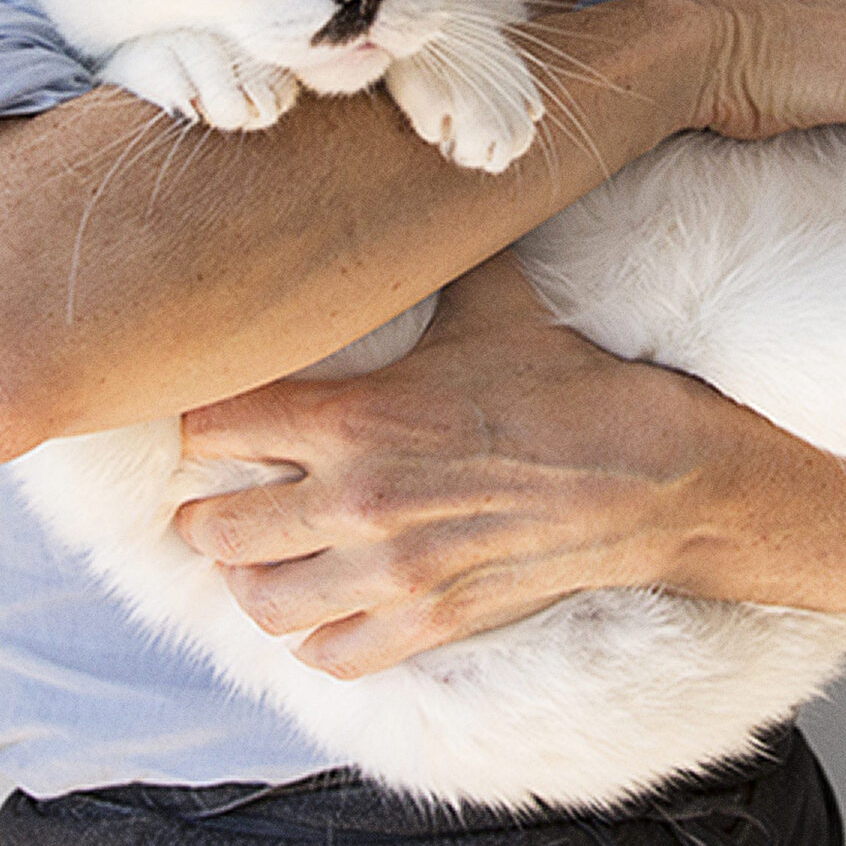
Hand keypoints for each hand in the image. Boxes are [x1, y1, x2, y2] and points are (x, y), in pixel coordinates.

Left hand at [173, 254, 716, 676]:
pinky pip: (330, 654)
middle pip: (215, 530)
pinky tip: (321, 604)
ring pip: (261, 604)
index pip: (212, 428)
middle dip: (203, 512)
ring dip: (247, 580)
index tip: (211, 418)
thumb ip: (427, 257)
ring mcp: (392, 573)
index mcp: (357, 415)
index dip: (201, 421)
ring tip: (258, 558)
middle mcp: (358, 499)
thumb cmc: (562, 378)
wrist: (644, 471)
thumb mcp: (488, 298)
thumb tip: (401, 192)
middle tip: (216, 497)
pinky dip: (312, 636)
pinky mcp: (429, 622)